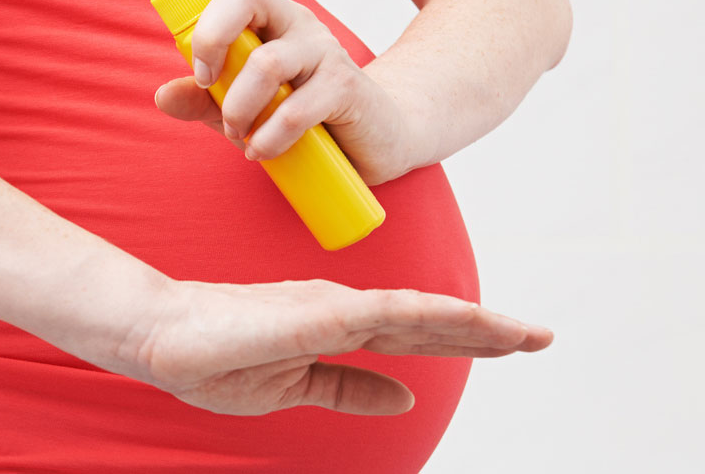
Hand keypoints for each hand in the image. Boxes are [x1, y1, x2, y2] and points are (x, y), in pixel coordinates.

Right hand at [118, 278, 552, 415]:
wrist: (162, 338)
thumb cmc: (216, 359)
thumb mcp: (296, 387)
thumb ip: (350, 389)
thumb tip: (406, 399)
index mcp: (337, 324)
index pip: (415, 331)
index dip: (465, 337)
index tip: (514, 342)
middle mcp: (344, 308)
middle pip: (430, 319)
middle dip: (488, 330)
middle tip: (542, 336)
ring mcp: (333, 306)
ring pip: (420, 312)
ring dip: (475, 323)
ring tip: (524, 334)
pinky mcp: (317, 311)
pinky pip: (387, 314)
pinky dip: (432, 316)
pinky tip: (468, 322)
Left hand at [129, 0, 427, 184]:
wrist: (375, 138)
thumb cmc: (297, 115)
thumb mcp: (239, 109)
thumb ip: (202, 100)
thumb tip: (162, 95)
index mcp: (258, 14)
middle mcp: (289, 17)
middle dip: (209, 37)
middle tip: (204, 80)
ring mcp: (320, 47)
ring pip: (265, 62)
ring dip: (238, 107)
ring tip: (237, 135)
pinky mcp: (344, 83)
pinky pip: (295, 108)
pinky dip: (268, 137)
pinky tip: (260, 151)